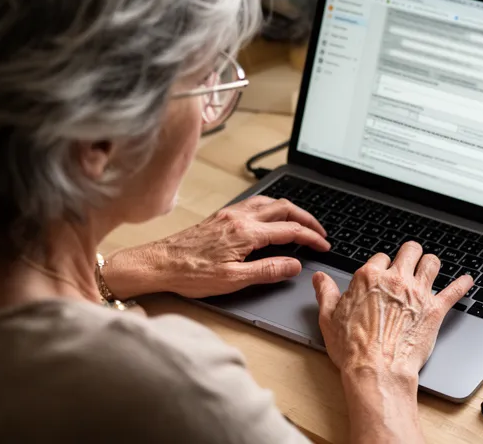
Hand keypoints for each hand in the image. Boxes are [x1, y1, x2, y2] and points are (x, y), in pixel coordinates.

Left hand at [104, 196, 329, 298]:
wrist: (158, 264)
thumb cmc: (190, 274)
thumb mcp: (234, 280)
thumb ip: (268, 270)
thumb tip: (294, 265)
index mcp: (246, 233)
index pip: (290, 231)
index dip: (312, 238)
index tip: (323, 245)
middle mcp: (240, 218)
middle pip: (285, 209)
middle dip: (307, 219)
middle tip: (320, 232)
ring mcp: (230, 214)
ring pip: (270, 202)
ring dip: (290, 210)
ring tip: (301, 223)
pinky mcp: (221, 216)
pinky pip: (255, 204)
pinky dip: (272, 208)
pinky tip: (271, 218)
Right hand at [312, 243, 472, 443]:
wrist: (377, 370)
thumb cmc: (353, 348)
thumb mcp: (329, 318)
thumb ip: (326, 293)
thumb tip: (320, 279)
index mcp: (369, 278)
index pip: (380, 258)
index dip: (381, 266)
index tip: (381, 275)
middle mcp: (395, 280)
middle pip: (409, 251)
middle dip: (409, 254)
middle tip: (409, 261)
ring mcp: (417, 293)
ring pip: (431, 263)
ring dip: (431, 263)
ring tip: (430, 266)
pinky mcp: (434, 310)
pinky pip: (453, 290)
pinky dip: (462, 284)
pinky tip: (467, 280)